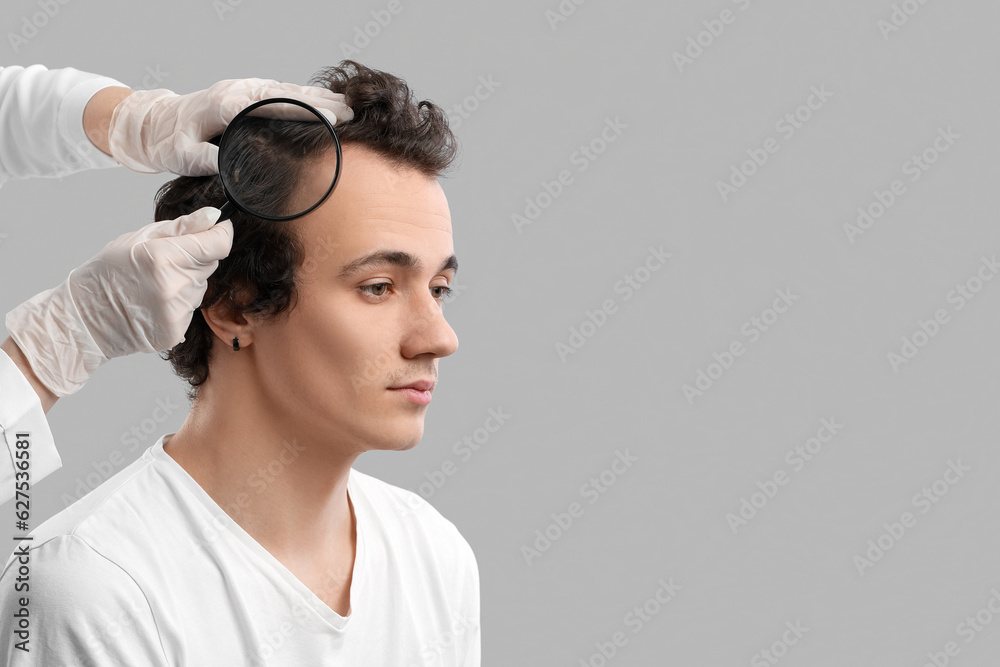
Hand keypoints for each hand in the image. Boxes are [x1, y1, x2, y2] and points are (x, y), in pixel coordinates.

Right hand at [5, 207, 232, 395]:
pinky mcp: (176, 331)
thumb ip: (182, 227)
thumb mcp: (139, 238)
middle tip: (166, 260)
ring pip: (202, 287)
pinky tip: (155, 302)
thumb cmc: (107, 272)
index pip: (218, 244)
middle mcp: (173, 286)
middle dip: (196, 257)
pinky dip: (180, 303)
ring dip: (187, 281)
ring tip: (155, 284)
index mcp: (163, 257)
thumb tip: (214, 216)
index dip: (222, 233)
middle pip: (211, 264)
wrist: (84, 318)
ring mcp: (176, 312)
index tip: (218, 228)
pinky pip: (192, 309)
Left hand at [107, 78, 353, 175]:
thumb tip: (231, 169)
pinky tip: (323, 102)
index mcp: (226, 104)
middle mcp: (238, 91)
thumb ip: (206, 160)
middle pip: (286, 93)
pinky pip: (279, 92)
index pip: (272, 105)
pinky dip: (303, 96)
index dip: (303, 111)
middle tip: (350, 111)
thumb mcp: (183, 156)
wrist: (153, 123)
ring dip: (317, 97)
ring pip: (286, 90)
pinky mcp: (245, 93)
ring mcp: (243, 89)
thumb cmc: (168, 141)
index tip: (330, 117)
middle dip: (320, 101)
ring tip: (347, 105)